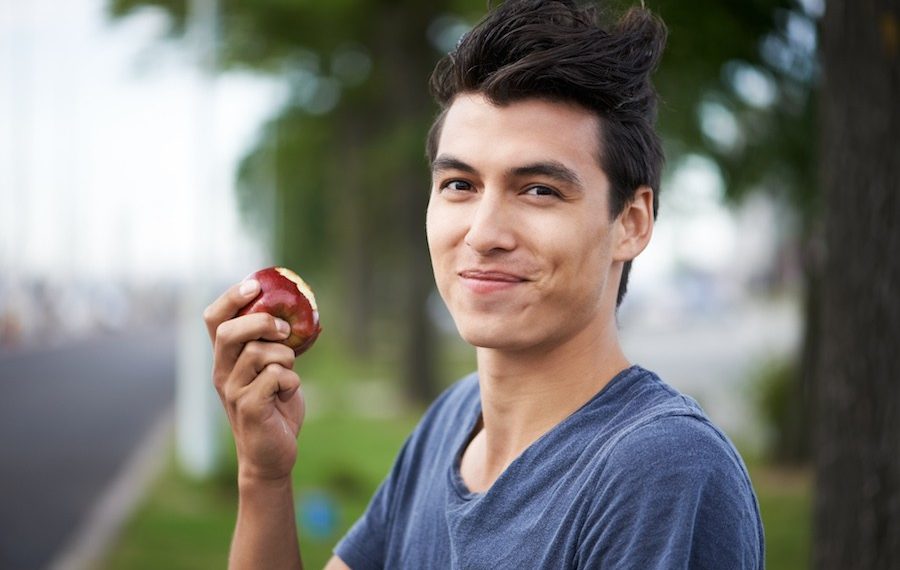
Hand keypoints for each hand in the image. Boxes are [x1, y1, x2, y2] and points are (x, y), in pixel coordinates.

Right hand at [203, 278, 304, 481]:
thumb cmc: (275, 409)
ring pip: (259, 353)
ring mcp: (232, 390)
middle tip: (285, 331)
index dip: (231, 298)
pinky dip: (291, 381)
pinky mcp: (249, 407)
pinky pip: (276, 377)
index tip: (254, 285)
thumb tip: (298, 314)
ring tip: (288, 374)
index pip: (214, 319)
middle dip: (262, 323)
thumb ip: (275, 345)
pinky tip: (288, 393)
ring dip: (285, 358)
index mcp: (225, 359)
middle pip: (230, 332)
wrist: (271, 456)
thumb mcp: (272, 370)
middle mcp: (221, 372)